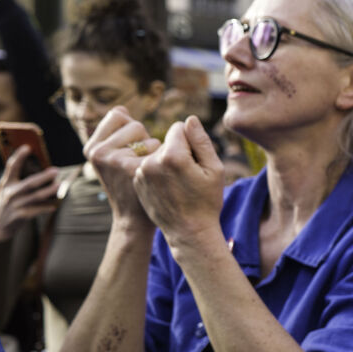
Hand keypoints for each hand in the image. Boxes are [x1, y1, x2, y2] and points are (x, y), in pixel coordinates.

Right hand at [0, 149, 59, 242]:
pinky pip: (36, 211)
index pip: (11, 167)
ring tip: (60, 185)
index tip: (27, 147)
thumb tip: (47, 174)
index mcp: (6, 183)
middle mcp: (10, 193)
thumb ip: (20, 182)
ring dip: (49, 191)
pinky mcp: (20, 216)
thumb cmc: (7, 204)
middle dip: (43, 177)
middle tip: (56, 170)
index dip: (19, 156)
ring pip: (35, 197)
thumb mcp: (8, 190)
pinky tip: (55, 205)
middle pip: (28, 183)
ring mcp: (15, 205)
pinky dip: (46, 207)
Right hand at [84, 108, 161, 228]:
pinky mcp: (132, 167)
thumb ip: (116, 133)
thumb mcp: (113, 157)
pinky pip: (157, 146)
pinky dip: (161, 157)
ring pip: (146, 134)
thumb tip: (122, 108)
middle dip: (143, 139)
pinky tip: (153, 175)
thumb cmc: (130, 183)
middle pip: (134, 123)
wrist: (135, 219)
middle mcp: (97, 152)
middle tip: (138, 164)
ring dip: (154, 148)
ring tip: (145, 170)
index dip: (131, 129)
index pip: (118, 114)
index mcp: (91, 147)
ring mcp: (112, 159)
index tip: (130, 151)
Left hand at [132, 117, 225, 248]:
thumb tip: (189, 119)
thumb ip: (201, 141)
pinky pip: (149, 165)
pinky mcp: (137, 182)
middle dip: (179, 151)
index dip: (192, 142)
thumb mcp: (215, 169)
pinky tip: (169, 189)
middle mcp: (151, 162)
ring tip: (179, 184)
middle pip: (167, 141)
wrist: (188, 232)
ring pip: (157, 153)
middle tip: (189, 175)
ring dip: (167, 161)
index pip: (179, 128)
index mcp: (172, 156)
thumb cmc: (207, 201)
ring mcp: (141, 173)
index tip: (197, 161)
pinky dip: (158, 172)